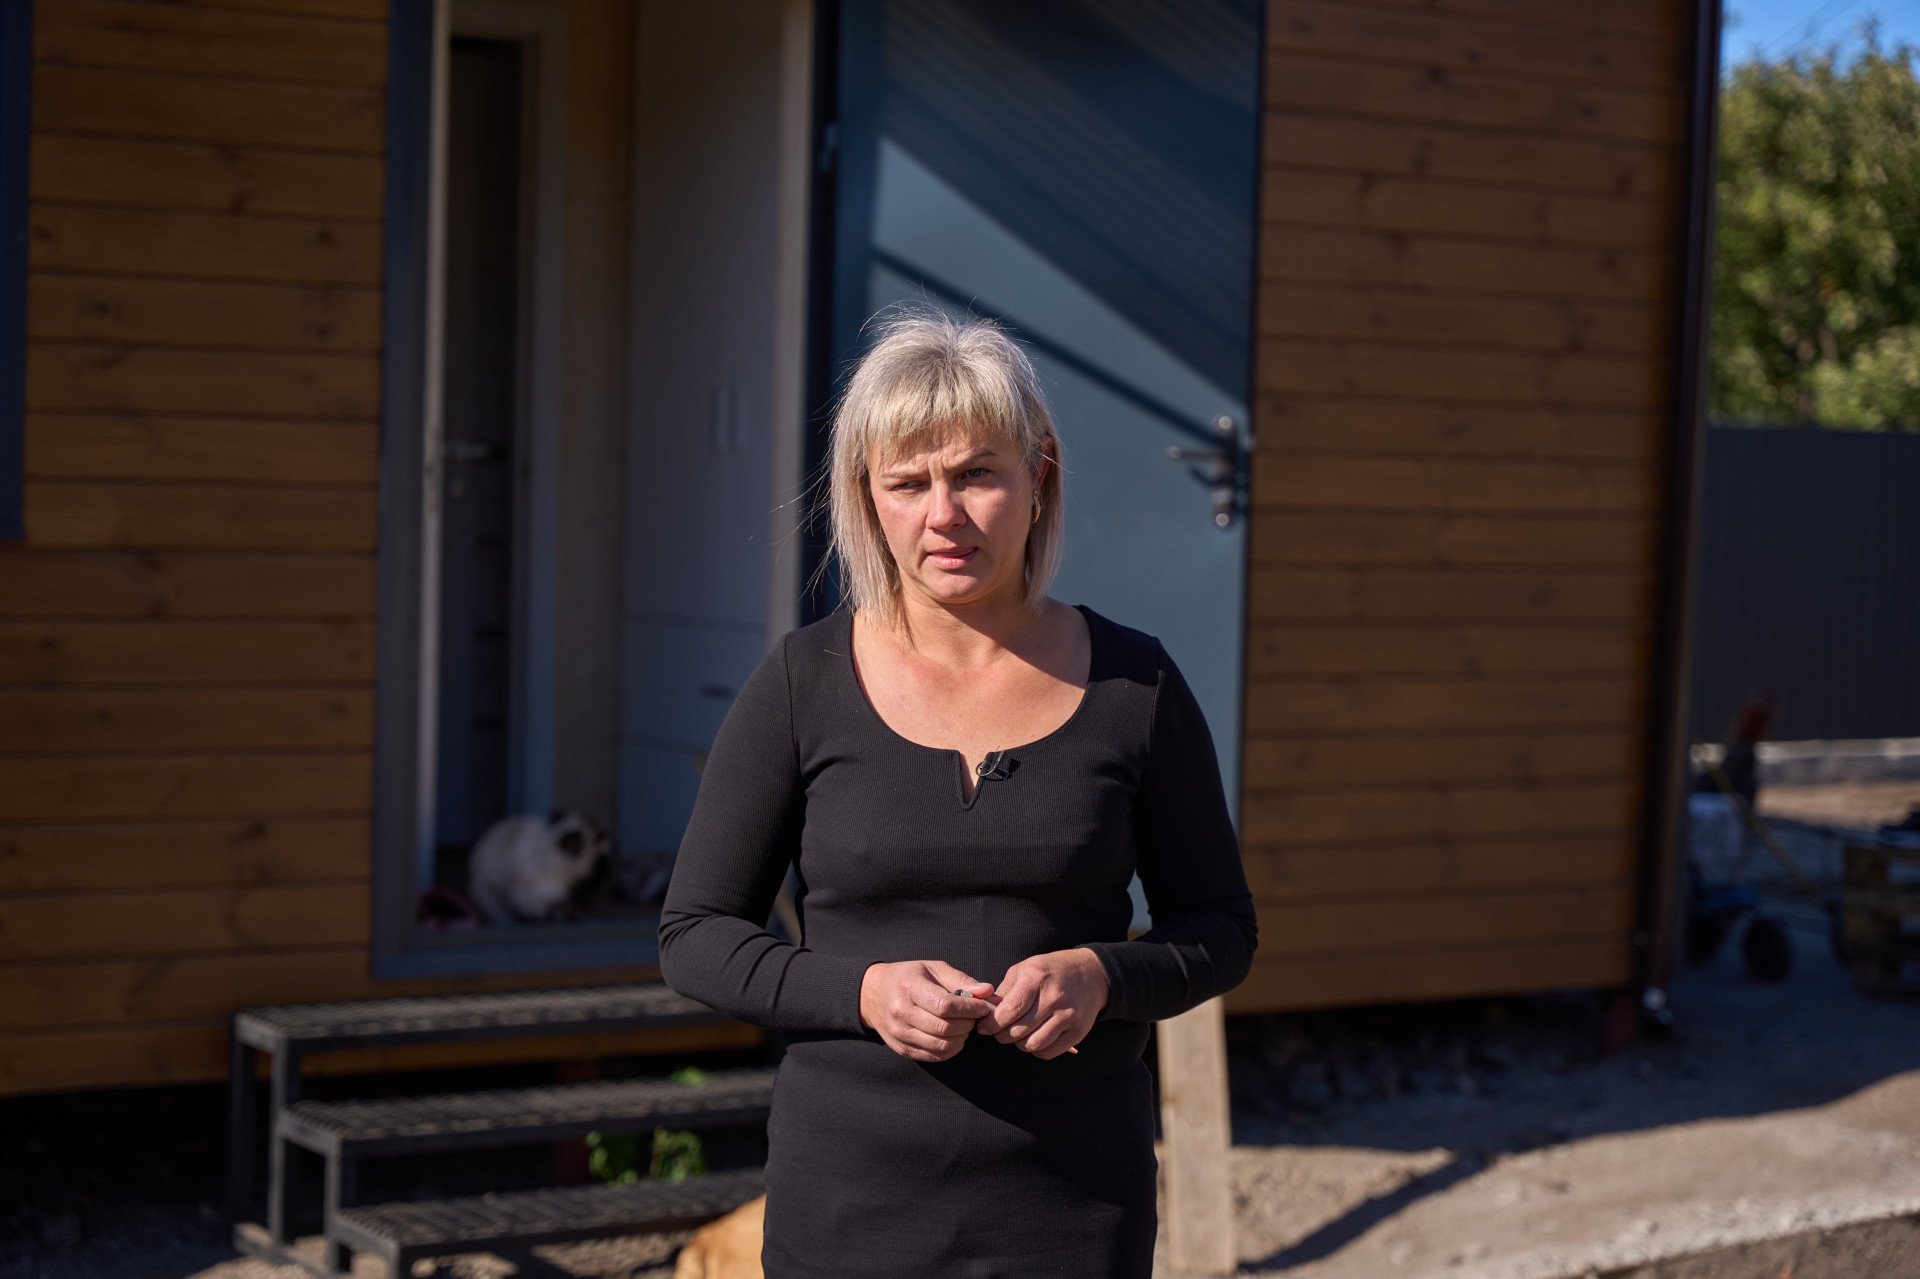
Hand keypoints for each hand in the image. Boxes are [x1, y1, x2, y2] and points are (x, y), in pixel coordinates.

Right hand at [858, 960, 995, 1062]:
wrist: (873, 994)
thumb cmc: (908, 978)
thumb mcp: (933, 969)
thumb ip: (961, 981)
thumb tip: (987, 991)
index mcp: (909, 988)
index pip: (945, 1006)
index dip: (969, 1009)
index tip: (982, 1006)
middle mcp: (901, 1013)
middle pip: (945, 1028)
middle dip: (968, 1024)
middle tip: (975, 1016)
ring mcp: (900, 1034)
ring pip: (942, 1045)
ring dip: (961, 1037)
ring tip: (964, 1025)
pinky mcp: (902, 1049)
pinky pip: (934, 1056)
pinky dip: (951, 1049)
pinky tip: (954, 1037)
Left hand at [974, 947, 1108, 1059]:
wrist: (1092, 974)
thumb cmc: (1053, 971)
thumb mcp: (1026, 968)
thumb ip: (1006, 990)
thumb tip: (987, 1012)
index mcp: (1036, 979)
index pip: (1009, 1011)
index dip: (992, 1024)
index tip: (984, 1027)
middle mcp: (1053, 998)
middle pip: (1018, 1031)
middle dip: (1002, 1035)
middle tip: (999, 1032)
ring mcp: (1068, 1016)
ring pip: (1032, 1045)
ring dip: (1019, 1044)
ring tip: (1018, 1035)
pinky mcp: (1077, 1032)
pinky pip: (1049, 1052)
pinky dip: (1037, 1050)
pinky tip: (1034, 1038)